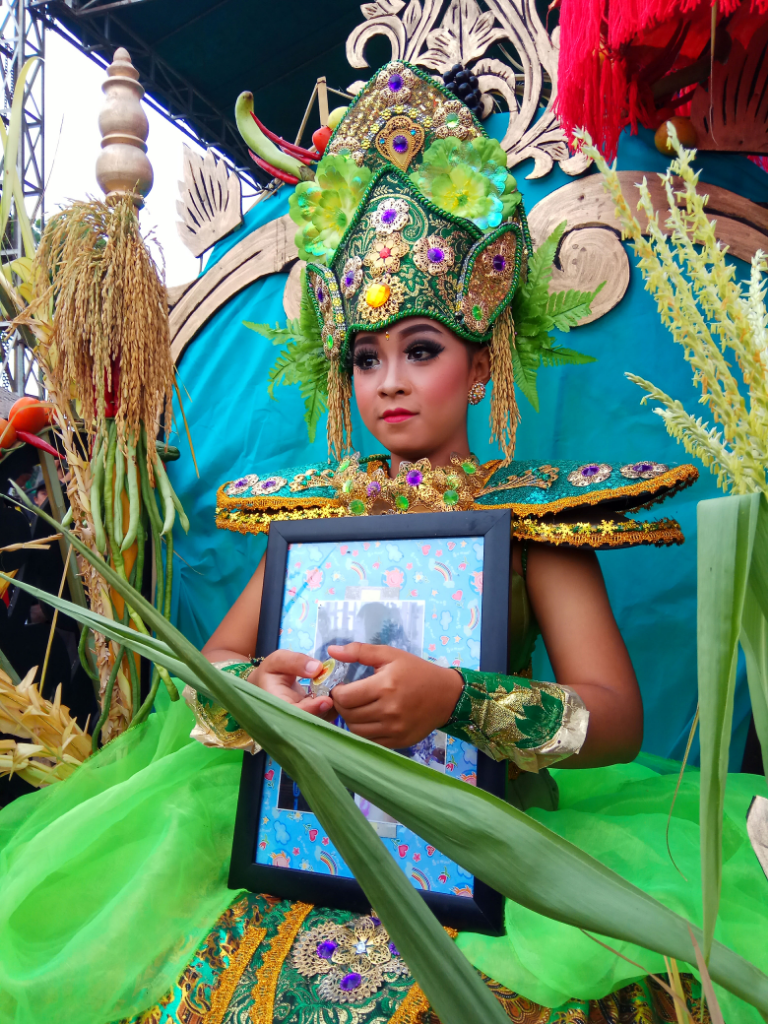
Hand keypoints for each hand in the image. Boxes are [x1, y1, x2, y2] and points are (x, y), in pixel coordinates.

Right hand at [251, 650, 333, 717]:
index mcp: (277, 706)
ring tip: (338, 690)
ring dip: (332, 707)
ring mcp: (302, 719)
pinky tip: (336, 693)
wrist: (268, 684)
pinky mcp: (311, 717)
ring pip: (320, 719)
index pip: (294, 713)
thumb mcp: (278, 661)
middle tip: (337, 695)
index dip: (311, 709)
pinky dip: (333, 706)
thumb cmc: (271, 672)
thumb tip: (317, 668)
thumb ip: (295, 662)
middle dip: (326, 708)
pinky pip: (325, 715)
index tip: (326, 700)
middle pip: (310, 720)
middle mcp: (290, 717)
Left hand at [328, 642, 462, 747]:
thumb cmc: (416, 671)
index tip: (342, 687)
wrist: (446, 695)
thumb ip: (359, 651)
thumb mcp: (390, 654)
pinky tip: (368, 720)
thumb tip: (331, 650)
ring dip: (350, 719)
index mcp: (385, 685)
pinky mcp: (398, 742)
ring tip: (357, 708)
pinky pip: (369, 741)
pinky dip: (363, 732)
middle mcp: (389, 710)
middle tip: (348, 698)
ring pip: (356, 730)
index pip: (345, 697)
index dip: (337, 692)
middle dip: (341, 705)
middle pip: (348, 714)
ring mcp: (394, 728)